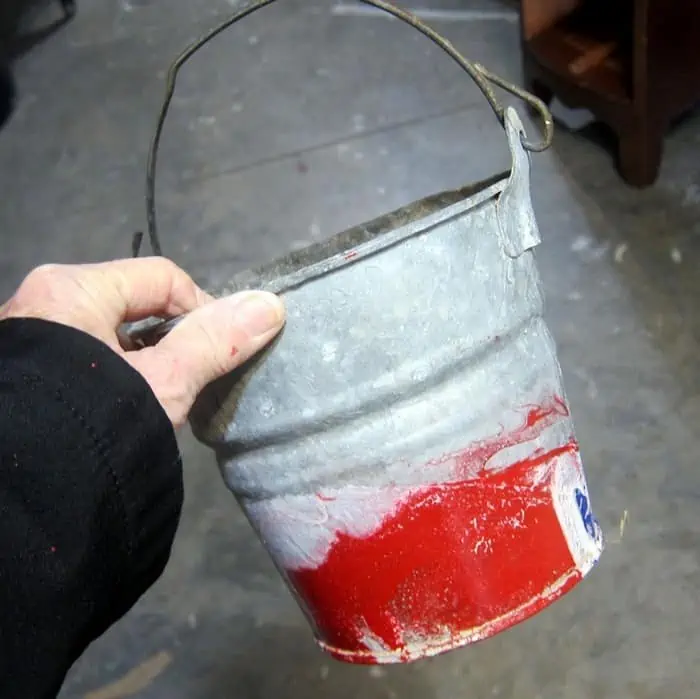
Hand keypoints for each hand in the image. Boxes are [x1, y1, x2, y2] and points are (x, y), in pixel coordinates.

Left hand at [0, 258, 284, 425]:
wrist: (20, 495)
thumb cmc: (94, 421)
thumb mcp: (165, 381)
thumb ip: (216, 342)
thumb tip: (270, 305)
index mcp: (72, 288)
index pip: (162, 277)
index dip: (202, 308)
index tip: (219, 351)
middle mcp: (40, 302)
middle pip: (133, 305)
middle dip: (170, 340)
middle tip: (188, 379)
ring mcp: (27, 340)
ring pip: (108, 336)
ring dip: (141, 361)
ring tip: (156, 400)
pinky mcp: (25, 376)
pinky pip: (82, 359)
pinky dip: (110, 377)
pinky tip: (120, 410)